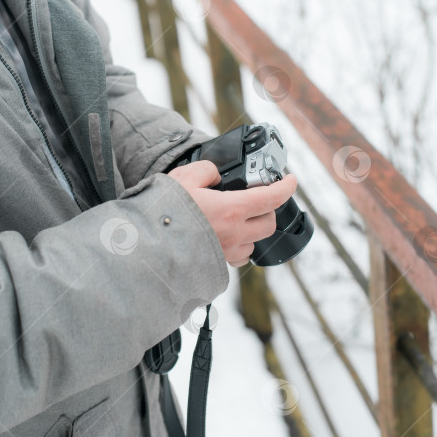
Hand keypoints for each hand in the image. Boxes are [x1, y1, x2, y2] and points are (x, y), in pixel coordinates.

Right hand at [167, 160, 297, 266]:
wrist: (146, 246)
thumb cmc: (164, 211)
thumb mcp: (184, 177)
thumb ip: (207, 170)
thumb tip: (215, 175)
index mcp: (232, 209)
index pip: (272, 198)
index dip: (287, 187)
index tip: (290, 180)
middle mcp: (234, 234)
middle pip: (268, 224)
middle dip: (268, 210)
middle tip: (257, 199)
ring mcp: (225, 252)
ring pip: (253, 244)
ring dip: (252, 231)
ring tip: (237, 221)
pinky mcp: (215, 266)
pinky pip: (236, 258)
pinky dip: (237, 248)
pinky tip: (224, 239)